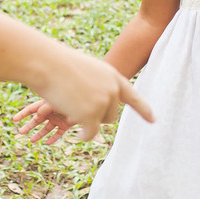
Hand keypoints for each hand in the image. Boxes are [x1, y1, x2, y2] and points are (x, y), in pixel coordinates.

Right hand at [14, 99, 75, 143]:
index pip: (31, 109)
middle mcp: (50, 112)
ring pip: (46, 128)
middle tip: (20, 132)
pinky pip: (58, 134)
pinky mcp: (65, 126)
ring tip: (31, 140)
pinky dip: (53, 138)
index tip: (14, 120)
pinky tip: (48, 143)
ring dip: (39, 134)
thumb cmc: (67, 98)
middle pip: (37, 120)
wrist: (84, 103)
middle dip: (29, 126)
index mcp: (46, 104)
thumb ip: (45, 107)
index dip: (22, 114)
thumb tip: (38, 115)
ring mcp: (57, 119)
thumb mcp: (54, 101)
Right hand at [22, 49, 152, 142]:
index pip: (133, 96)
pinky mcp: (91, 114)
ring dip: (88, 122)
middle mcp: (112, 90)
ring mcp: (103, 102)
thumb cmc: (59, 64)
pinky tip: (76, 132)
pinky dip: (84, 135)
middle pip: (112, 115)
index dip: (144, 110)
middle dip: (97, 116)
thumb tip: (101, 102)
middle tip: (77, 105)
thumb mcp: (85, 70)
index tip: (153, 120)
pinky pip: (91, 133)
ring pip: (101, 123)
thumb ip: (97, 85)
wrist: (46, 63)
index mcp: (113, 77)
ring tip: (70, 106)